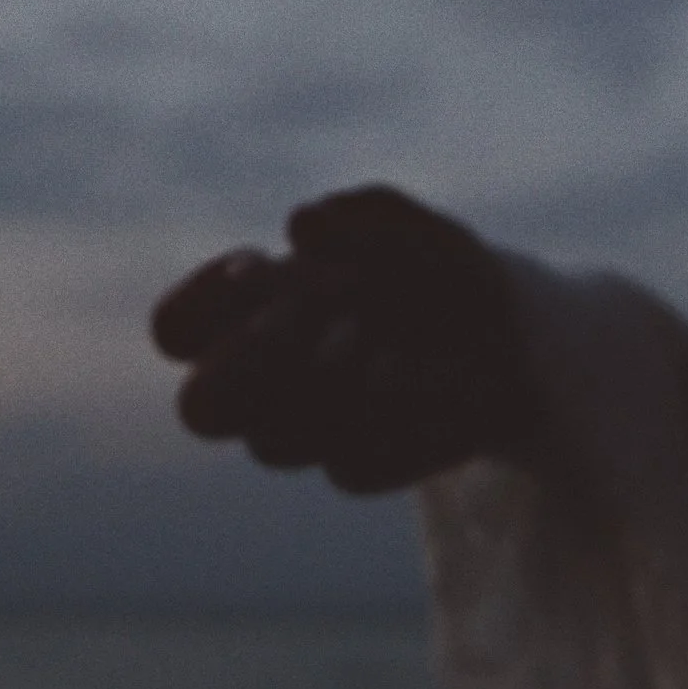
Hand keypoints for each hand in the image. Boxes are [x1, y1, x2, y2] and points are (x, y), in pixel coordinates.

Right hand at [149, 184, 532, 492]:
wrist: (513, 342)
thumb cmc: (444, 278)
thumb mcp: (421, 233)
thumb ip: (365, 220)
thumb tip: (302, 226)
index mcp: (249, 318)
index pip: (174, 332)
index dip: (201, 306)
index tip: (256, 268)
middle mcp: (266, 385)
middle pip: (201, 412)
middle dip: (248, 366)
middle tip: (305, 318)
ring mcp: (310, 432)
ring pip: (272, 446)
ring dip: (323, 388)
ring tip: (373, 336)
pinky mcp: (360, 464)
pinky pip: (349, 468)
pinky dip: (389, 421)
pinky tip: (425, 380)